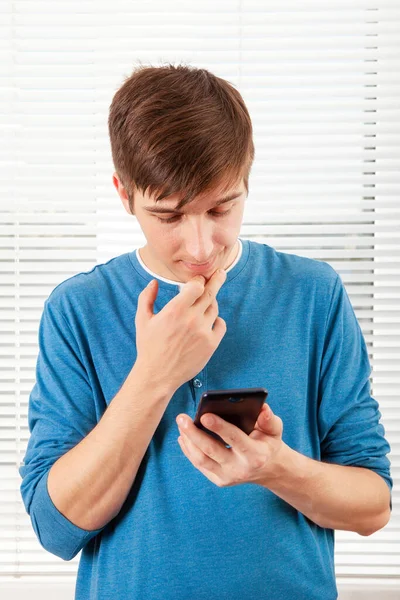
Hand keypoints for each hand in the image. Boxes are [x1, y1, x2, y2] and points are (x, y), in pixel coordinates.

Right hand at [135, 268, 226, 393]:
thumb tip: (154, 282)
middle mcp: (191, 319)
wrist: (157, 375)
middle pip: (210, 292)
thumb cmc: (148, 347)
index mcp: (175, 310)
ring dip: (211, 302)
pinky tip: (209, 320)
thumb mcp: (142, 319)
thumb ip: (147, 297)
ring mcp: (203, 331)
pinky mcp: (211, 344)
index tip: (198, 279)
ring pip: (214, 308)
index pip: (196, 285)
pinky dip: (217, 320)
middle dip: (216, 280)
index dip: (198, 280)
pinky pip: (221, 325)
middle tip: (220, 273)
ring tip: (205, 302)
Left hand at [176, 403, 283, 486]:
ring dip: (188, 441)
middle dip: (194, 433)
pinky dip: (189, 450)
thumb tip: (262, 409)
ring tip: (181, 424)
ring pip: (201, 459)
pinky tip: (183, 436)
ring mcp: (227, 476)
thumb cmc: (267, 444)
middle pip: (211, 450)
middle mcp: (240, 468)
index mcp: (255, 454)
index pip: (235, 439)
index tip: (204, 415)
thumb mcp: (274, 431)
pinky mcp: (218, 480)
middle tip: (182, 418)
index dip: (219, 427)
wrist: (267, 469)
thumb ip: (269, 420)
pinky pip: (199, 464)